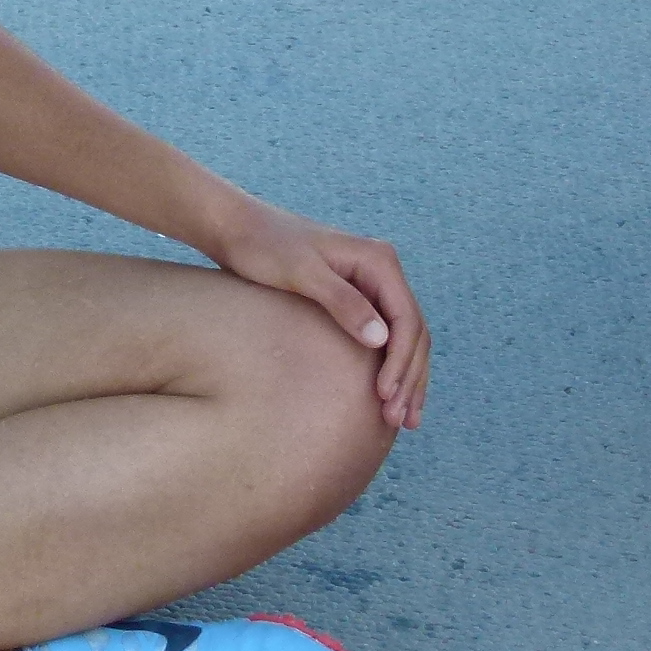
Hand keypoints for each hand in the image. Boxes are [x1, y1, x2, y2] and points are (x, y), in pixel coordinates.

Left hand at [209, 199, 430, 429]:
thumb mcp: (302, 274)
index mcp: (379, 261)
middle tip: (400, 421)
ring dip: (406, 378)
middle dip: (410, 378)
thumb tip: (382, 340)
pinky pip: (384, 336)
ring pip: (403, 338)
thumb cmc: (264, 247)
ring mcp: (371, 284)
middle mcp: (382, 270)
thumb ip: (342, 302)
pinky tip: (388, 394)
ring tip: (402, 420)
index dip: (402, 363)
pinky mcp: (355, 297)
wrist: (237, 229)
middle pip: (413, 333)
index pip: (407, 320)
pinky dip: (389, 366)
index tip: (385, 397)